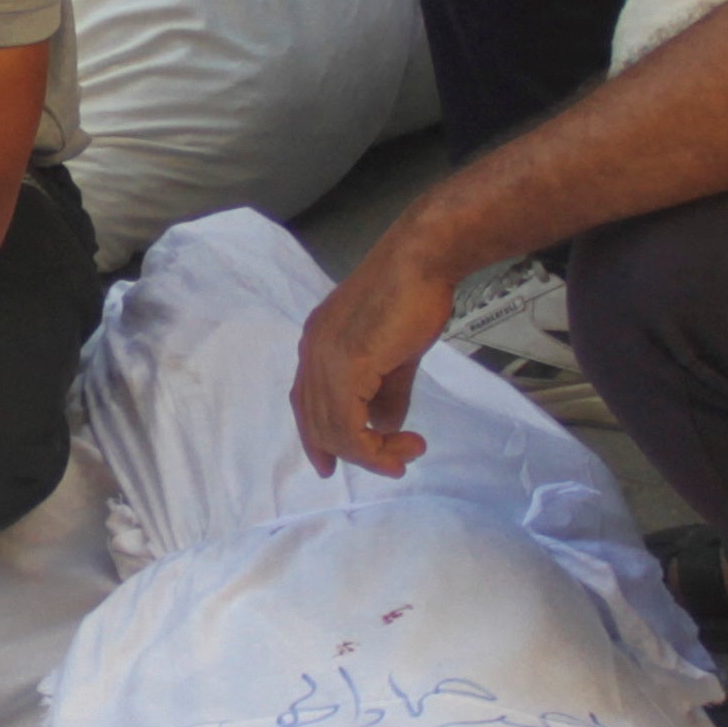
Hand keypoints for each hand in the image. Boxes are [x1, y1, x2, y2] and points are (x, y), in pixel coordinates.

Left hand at [288, 227, 460, 477]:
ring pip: (333, 430)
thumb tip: (386, 427)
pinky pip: (348, 425)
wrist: (423, 260)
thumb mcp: (396, 355)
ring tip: (406, 454)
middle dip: (353, 453)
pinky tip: (401, 446)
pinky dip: (372, 446)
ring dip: (371, 454)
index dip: (317, 438)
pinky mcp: (346, 365)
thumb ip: (386, 393)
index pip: (305, 403)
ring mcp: (324, 359)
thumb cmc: (414, 296)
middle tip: (395, 464)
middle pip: (316, 423)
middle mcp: (311, 353)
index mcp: (316, 346)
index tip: (331, 466)